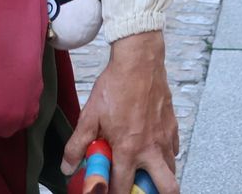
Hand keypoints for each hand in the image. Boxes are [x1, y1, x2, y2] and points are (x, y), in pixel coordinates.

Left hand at [62, 32, 178, 192]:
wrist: (139, 61)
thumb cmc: (115, 86)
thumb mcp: (90, 115)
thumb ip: (78, 145)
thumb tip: (68, 166)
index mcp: (128, 149)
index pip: (124, 187)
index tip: (110, 193)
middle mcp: (150, 148)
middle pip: (166, 189)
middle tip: (141, 190)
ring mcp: (165, 138)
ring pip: (172, 170)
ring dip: (161, 177)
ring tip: (146, 173)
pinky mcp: (173, 126)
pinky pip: (174, 150)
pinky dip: (166, 156)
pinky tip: (153, 149)